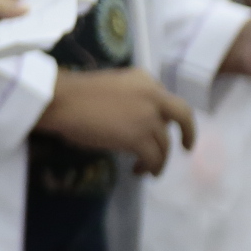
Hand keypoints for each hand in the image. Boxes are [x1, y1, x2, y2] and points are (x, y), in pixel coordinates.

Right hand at [35, 70, 196, 173]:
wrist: (62, 101)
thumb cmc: (75, 94)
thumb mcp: (112, 87)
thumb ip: (131, 99)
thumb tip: (135, 121)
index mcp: (144, 79)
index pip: (165, 99)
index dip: (165, 117)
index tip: (162, 127)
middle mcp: (153, 95)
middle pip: (182, 116)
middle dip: (188, 132)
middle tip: (186, 147)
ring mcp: (148, 117)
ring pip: (165, 144)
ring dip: (159, 159)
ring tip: (148, 170)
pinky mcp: (139, 138)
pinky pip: (154, 158)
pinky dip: (150, 167)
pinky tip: (141, 171)